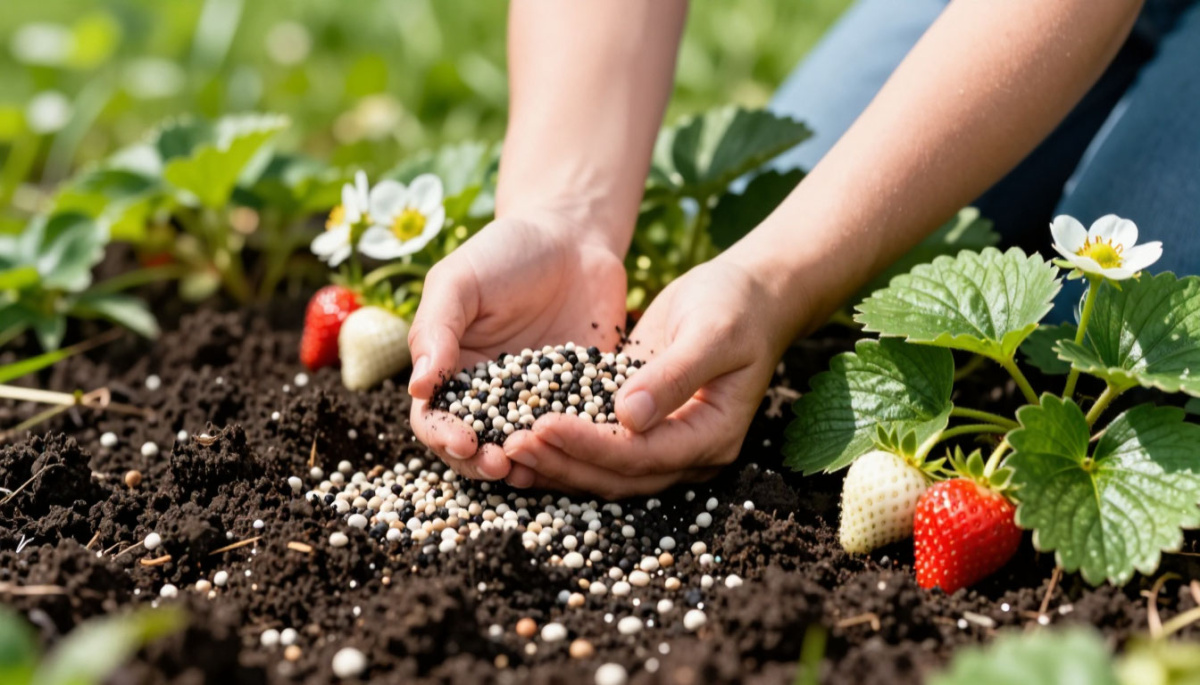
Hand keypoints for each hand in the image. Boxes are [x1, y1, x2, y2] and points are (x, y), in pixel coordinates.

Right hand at [407, 211, 627, 480]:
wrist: (572, 234)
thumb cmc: (503, 252)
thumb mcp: (459, 280)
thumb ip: (436, 330)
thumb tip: (419, 388)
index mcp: (453, 372)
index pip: (436, 420)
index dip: (444, 437)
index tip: (464, 443)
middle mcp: (492, 396)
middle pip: (478, 447)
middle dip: (484, 463)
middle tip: (500, 466)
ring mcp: (539, 401)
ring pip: (527, 449)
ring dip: (528, 465)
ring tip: (534, 470)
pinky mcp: (584, 398)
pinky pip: (579, 430)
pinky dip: (576, 445)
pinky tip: (581, 450)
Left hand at [501, 258, 793, 497]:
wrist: (749, 292)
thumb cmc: (737, 305)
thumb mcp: (712, 332)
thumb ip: (672, 375)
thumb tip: (628, 417)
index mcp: (712, 435)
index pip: (642, 456)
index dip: (591, 447)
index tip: (544, 426)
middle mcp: (688, 450)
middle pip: (618, 476)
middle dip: (564, 463)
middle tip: (512, 445)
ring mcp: (664, 441)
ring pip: (604, 470)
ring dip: (557, 463)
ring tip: (507, 449)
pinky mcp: (641, 423)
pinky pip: (598, 446)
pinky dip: (562, 445)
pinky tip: (522, 434)